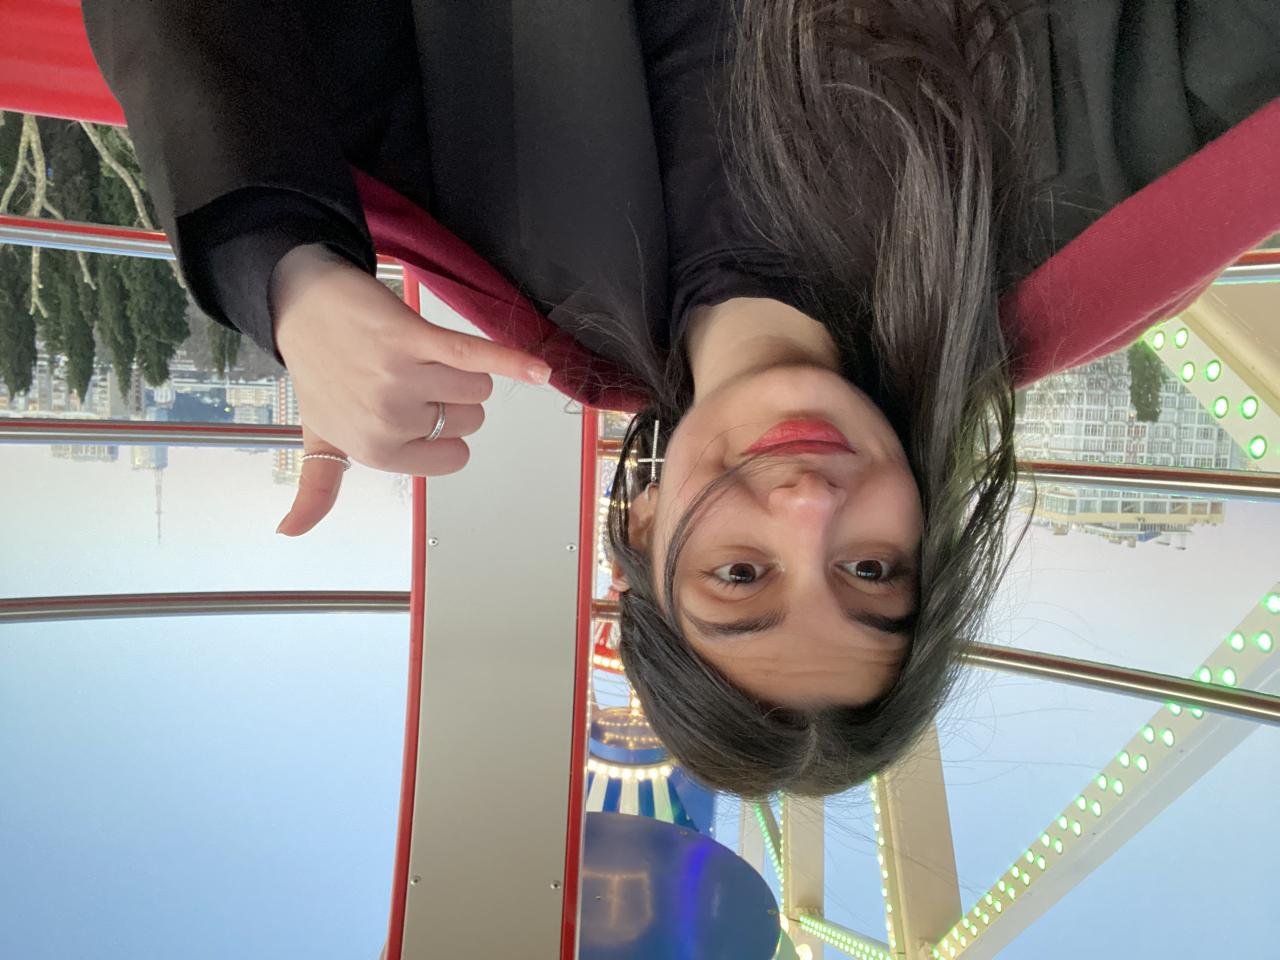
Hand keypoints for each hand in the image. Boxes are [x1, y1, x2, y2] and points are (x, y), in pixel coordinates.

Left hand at [270, 245, 550, 535]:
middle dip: (452, 399)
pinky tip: (538, 371)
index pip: (456, 457)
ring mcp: (402, 378)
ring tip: (425, 358)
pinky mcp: (415, 338)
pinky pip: (475, 357)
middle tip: (410, 378)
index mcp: (377, 451)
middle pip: (470, 419)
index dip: (445, 433)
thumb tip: (288, 532)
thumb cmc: (319, 371)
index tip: (416, 411)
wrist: (302, 307)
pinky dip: (511, 362)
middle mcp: (390, 419)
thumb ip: (319, 487)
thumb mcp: (319, 437)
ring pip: (478, 389)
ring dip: (464, 372)